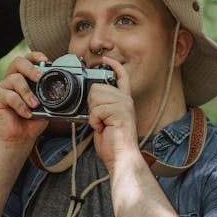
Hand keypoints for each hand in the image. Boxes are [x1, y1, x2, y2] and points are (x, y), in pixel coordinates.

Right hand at [0, 52, 49, 146]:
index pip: (27, 60)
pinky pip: (9, 95)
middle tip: (39, 78)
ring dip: (27, 92)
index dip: (36, 56)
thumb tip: (61, 90)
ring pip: (15, 78)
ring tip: (35, 105)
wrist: (19, 140)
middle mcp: (12, 80)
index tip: (46, 61)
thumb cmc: (30, 123)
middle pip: (18, 62)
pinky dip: (20, 105)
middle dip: (31, 68)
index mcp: (24, 79)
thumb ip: (49, 96)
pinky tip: (26, 114)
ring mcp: (3, 88)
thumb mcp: (45, 107)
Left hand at [85, 56, 140, 172]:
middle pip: (97, 87)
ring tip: (102, 124)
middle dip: (92, 104)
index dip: (112, 65)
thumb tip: (91, 98)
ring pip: (95, 96)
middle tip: (100, 120)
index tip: (104, 59)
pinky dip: (94, 121)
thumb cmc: (114, 143)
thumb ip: (102, 106)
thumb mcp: (106, 120)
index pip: (121, 76)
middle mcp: (126, 99)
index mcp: (124, 100)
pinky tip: (102, 128)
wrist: (122, 157)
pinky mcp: (119, 111)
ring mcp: (124, 104)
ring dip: (93, 113)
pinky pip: (96, 110)